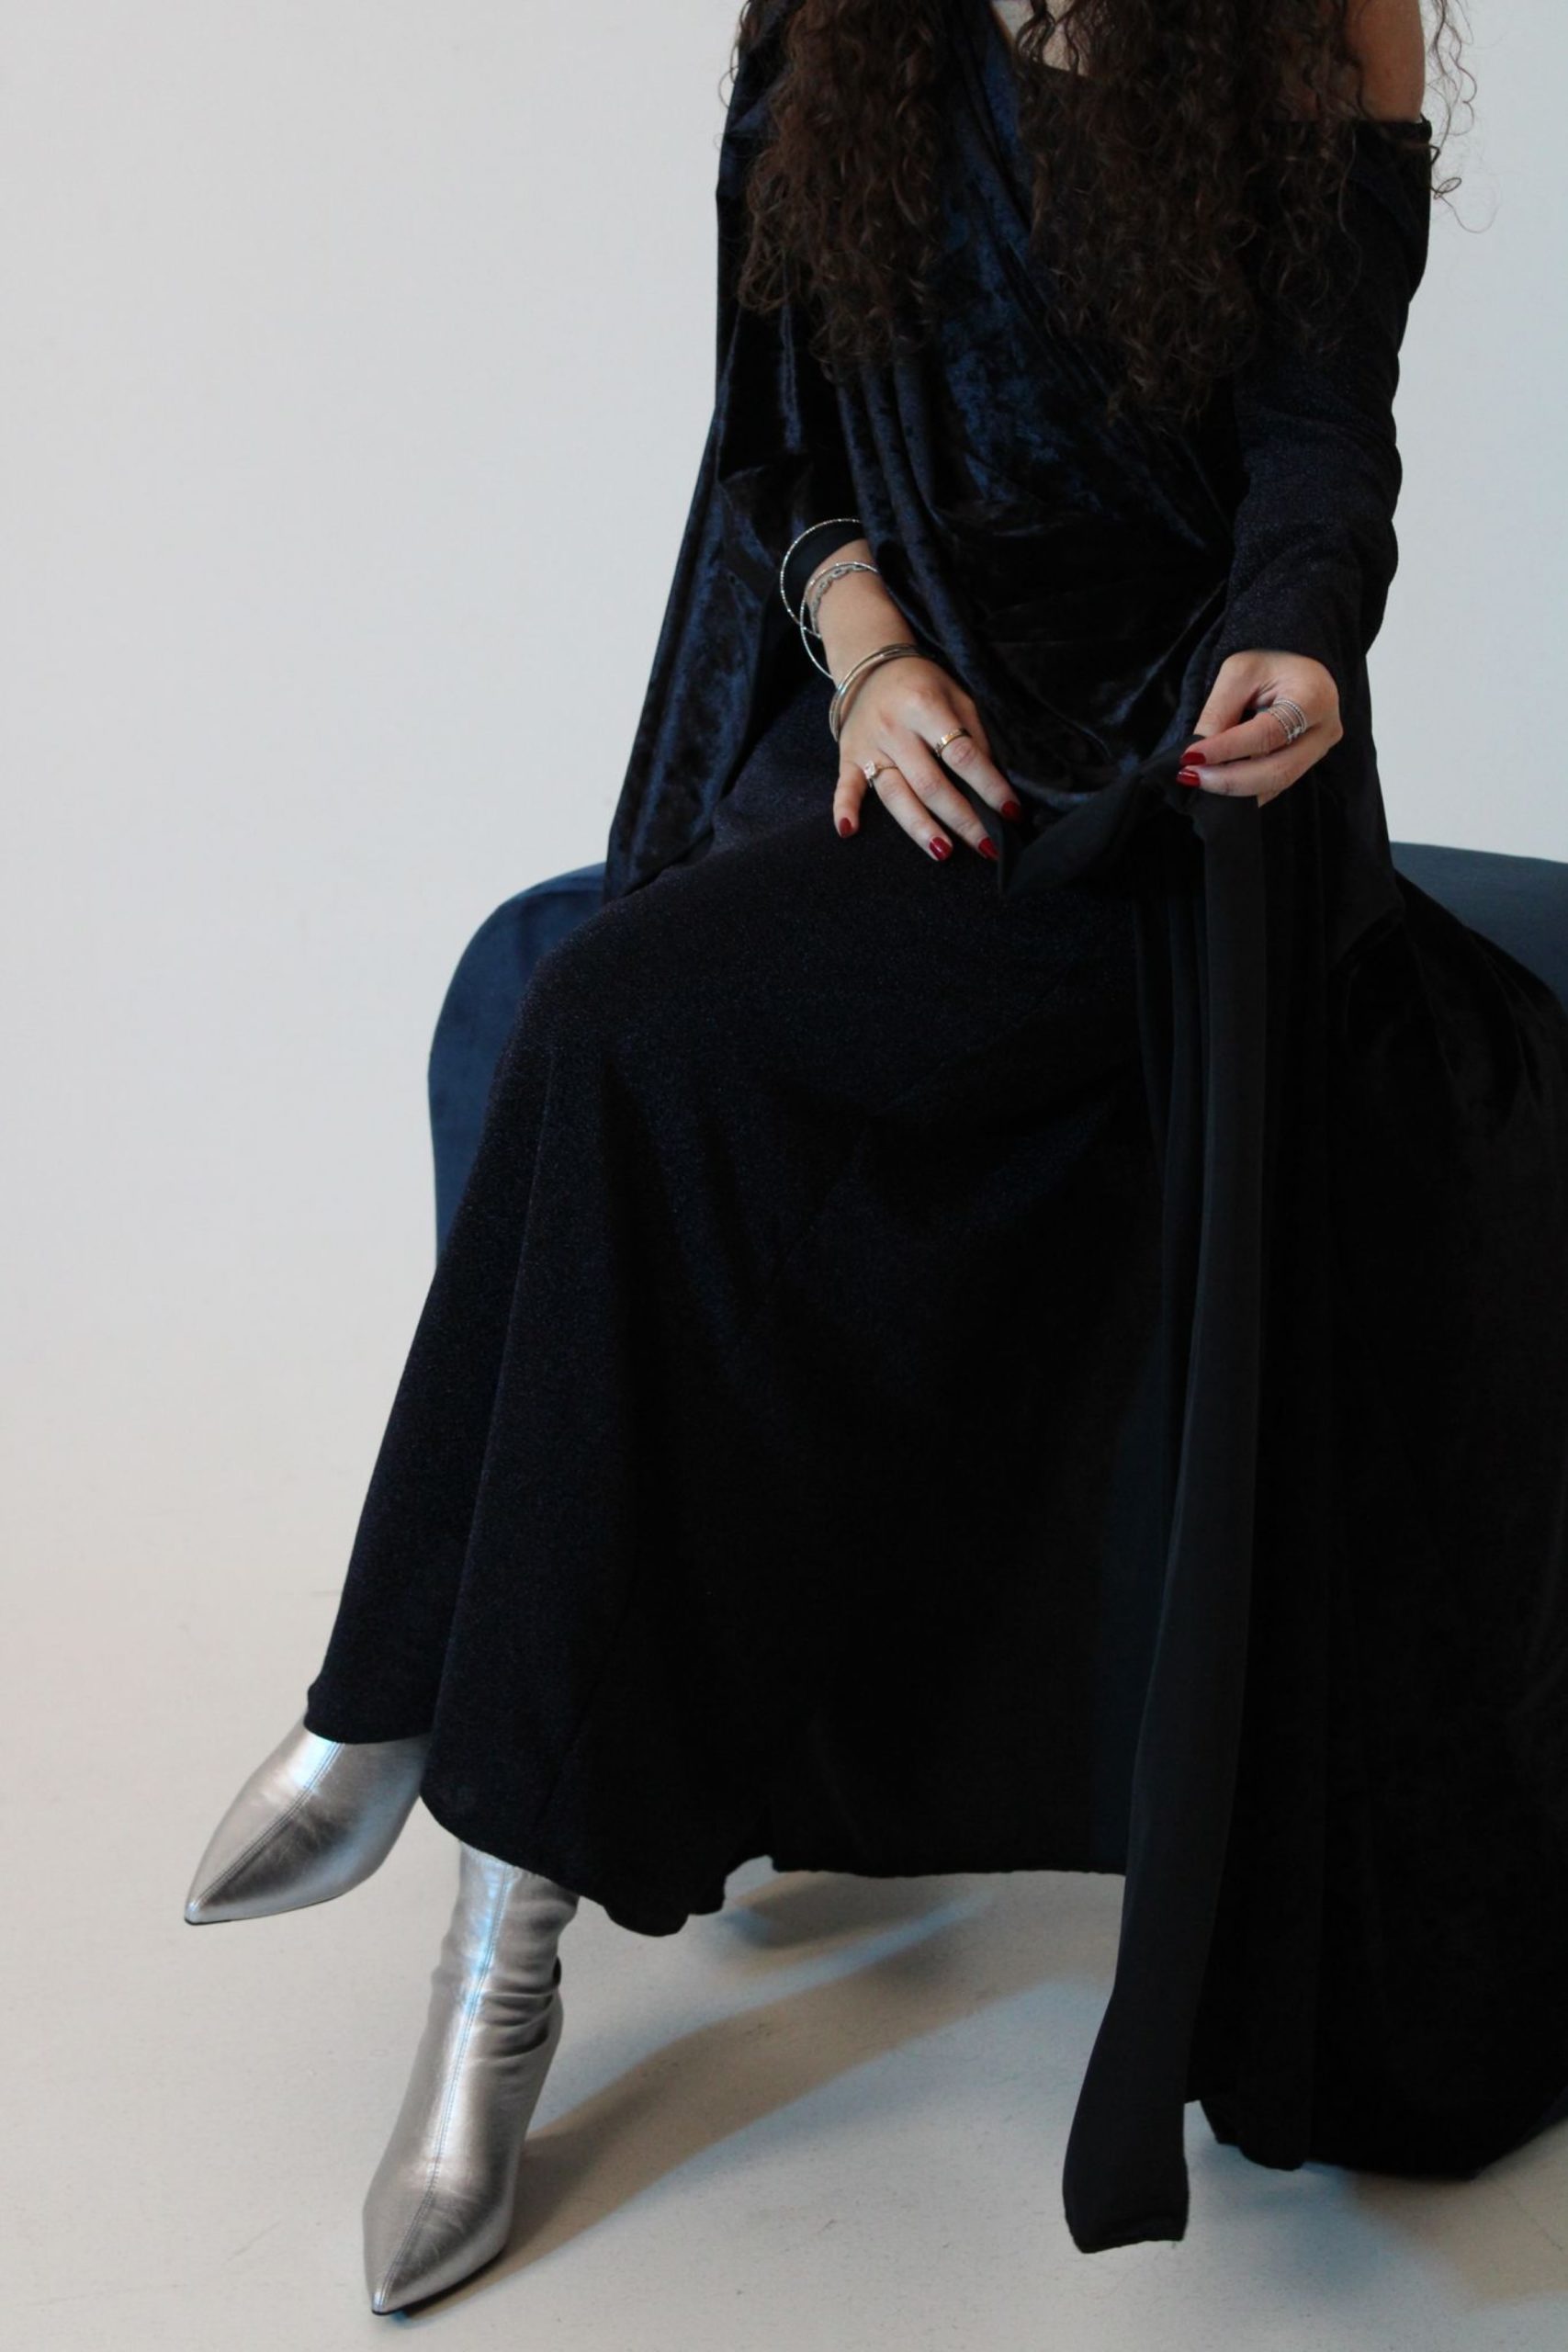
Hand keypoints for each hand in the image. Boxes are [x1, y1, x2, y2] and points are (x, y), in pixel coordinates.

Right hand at [831, 658, 1022, 862]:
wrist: (871, 665)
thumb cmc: (923, 685)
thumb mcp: (957, 696)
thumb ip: (974, 734)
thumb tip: (994, 781)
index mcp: (925, 706)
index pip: (963, 755)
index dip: (989, 786)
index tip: (1011, 812)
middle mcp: (895, 729)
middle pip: (930, 783)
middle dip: (962, 818)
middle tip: (986, 846)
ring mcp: (869, 746)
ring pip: (894, 794)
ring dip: (919, 826)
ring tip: (943, 852)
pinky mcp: (848, 758)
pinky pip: (845, 787)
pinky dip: (843, 808)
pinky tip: (849, 831)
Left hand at [1178, 652, 1342, 805]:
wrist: (1296, 664)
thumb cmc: (1270, 660)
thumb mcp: (1238, 673)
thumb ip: (1219, 713)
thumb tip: (1197, 756)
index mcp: (1314, 697)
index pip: (1268, 734)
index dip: (1227, 749)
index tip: (1191, 756)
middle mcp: (1325, 729)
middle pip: (1278, 770)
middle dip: (1230, 780)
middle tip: (1191, 776)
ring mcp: (1320, 750)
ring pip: (1277, 784)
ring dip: (1234, 791)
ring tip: (1199, 781)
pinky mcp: (1307, 763)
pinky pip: (1275, 785)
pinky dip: (1245, 791)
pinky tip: (1219, 786)